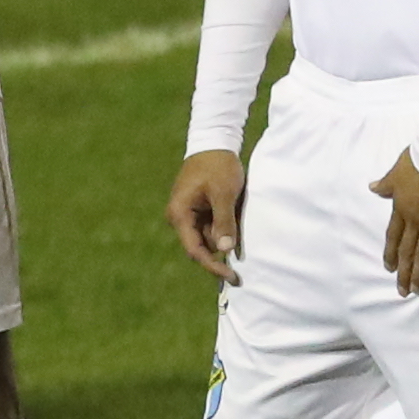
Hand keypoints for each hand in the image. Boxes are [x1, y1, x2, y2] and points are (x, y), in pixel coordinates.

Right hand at [165, 149, 247, 282]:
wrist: (213, 142)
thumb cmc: (218, 166)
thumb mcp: (224, 193)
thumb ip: (224, 222)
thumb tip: (225, 251)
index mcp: (180, 214)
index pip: (195, 251)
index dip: (213, 266)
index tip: (232, 276)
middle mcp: (179, 217)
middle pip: (201, 245)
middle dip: (221, 247)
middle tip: (239, 242)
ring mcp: (187, 213)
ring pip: (208, 237)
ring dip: (224, 234)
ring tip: (237, 213)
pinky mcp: (196, 209)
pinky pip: (210, 226)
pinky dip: (224, 226)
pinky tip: (234, 212)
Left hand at [373, 149, 418, 295]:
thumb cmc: (418, 158)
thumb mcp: (396, 171)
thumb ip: (385, 183)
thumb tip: (372, 187)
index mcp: (401, 209)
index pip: (393, 236)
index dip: (390, 253)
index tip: (389, 268)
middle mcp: (416, 221)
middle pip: (407, 251)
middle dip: (404, 272)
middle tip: (402, 290)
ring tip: (417, 290)